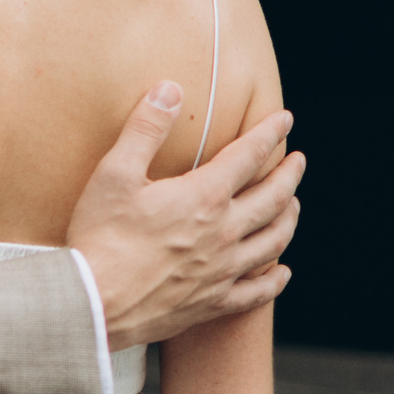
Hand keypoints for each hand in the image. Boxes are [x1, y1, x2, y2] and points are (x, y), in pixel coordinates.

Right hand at [66, 82, 304, 348]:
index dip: (270, 133)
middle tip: (298, 161)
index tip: (285, 120)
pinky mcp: (212, 302)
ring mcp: (222, 270)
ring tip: (293, 206)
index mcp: (203, 196)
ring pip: (273, 241)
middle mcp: (223, 232)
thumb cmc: (100, 237)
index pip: (249, 156)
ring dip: (288, 219)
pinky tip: (281, 272)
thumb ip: (145, 128)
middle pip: (273, 198)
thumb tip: (169, 89)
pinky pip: (257, 292)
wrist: (95, 303)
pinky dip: (274, 280)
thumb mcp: (115, 173)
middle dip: (289, 175)